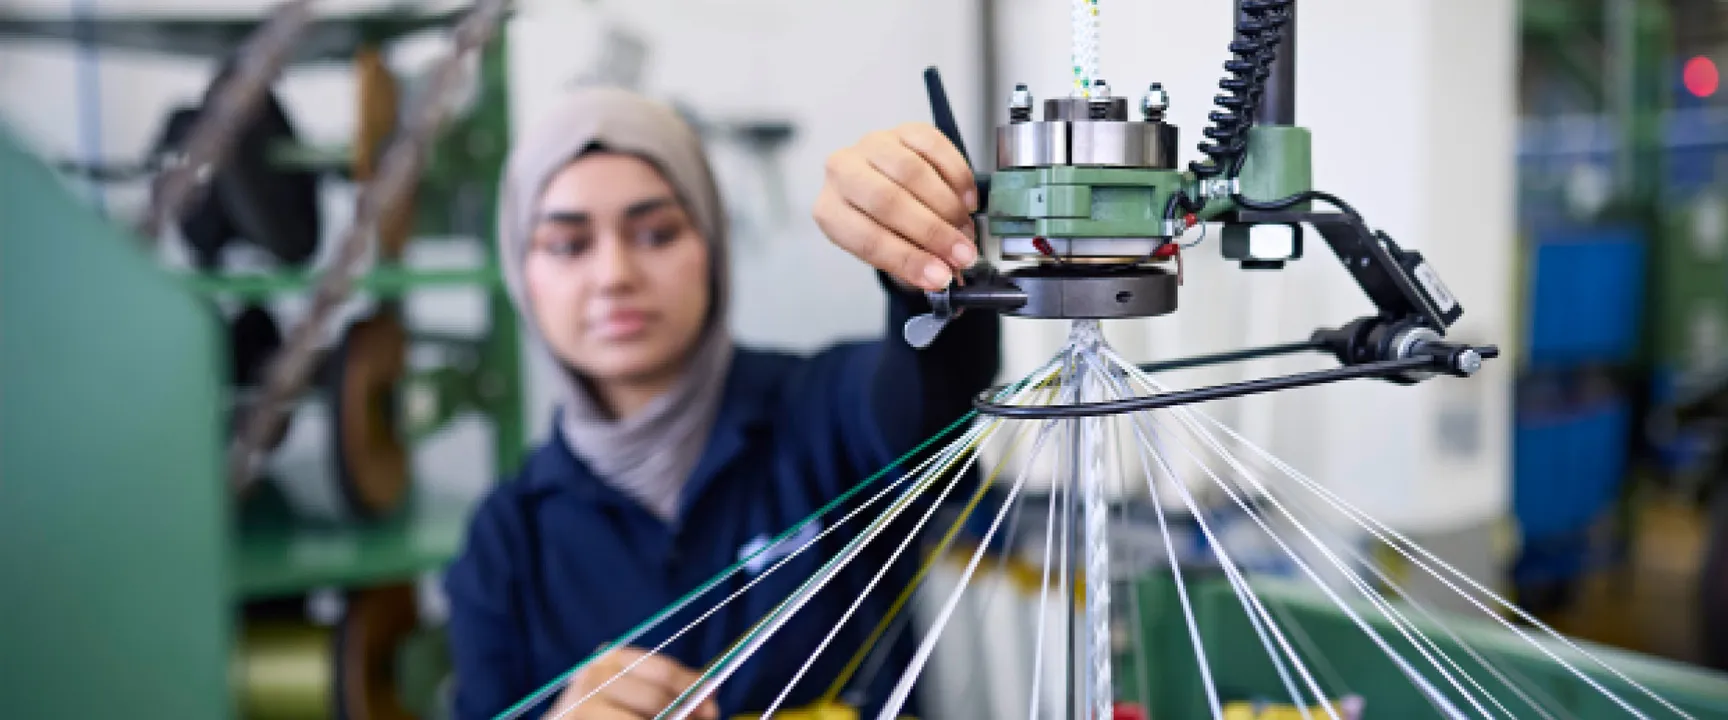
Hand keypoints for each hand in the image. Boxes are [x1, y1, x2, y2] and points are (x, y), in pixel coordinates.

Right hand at [545, 647, 719, 719]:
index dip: (693, 689)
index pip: (663, 670)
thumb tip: (711, 700)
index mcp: (611, 657)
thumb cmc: (604, 712)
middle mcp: (594, 676)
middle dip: (685, 715)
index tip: (712, 708)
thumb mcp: (632, 693)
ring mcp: (582, 705)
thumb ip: (668, 692)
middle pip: (657, 700)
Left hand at [814, 122, 979, 291]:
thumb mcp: (887, 250)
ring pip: (911, 172)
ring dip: (947, 207)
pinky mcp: (903, 130)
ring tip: (966, 230)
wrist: (885, 185)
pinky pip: (934, 147)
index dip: (908, 260)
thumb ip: (911, 262)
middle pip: (888, 201)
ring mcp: (872, 145)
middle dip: (932, 232)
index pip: (866, 239)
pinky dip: (957, 177)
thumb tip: (943, 274)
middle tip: (963, 255)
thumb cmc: (883, 224)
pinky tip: (968, 201)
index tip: (941, 278)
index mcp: (830, 211)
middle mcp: (842, 172)